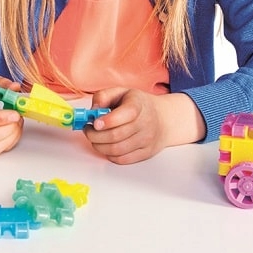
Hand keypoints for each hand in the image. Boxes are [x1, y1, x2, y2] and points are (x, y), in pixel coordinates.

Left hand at [83, 89, 203, 163]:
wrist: (163, 119)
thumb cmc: (138, 105)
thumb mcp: (121, 92)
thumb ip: (104, 96)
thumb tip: (93, 110)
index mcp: (138, 104)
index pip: (124, 115)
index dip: (107, 121)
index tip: (94, 122)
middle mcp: (145, 123)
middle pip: (115, 135)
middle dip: (95, 135)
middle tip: (89, 131)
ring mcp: (147, 140)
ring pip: (116, 150)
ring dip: (99, 146)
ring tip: (95, 139)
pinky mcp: (146, 153)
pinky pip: (122, 160)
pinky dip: (109, 155)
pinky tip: (107, 146)